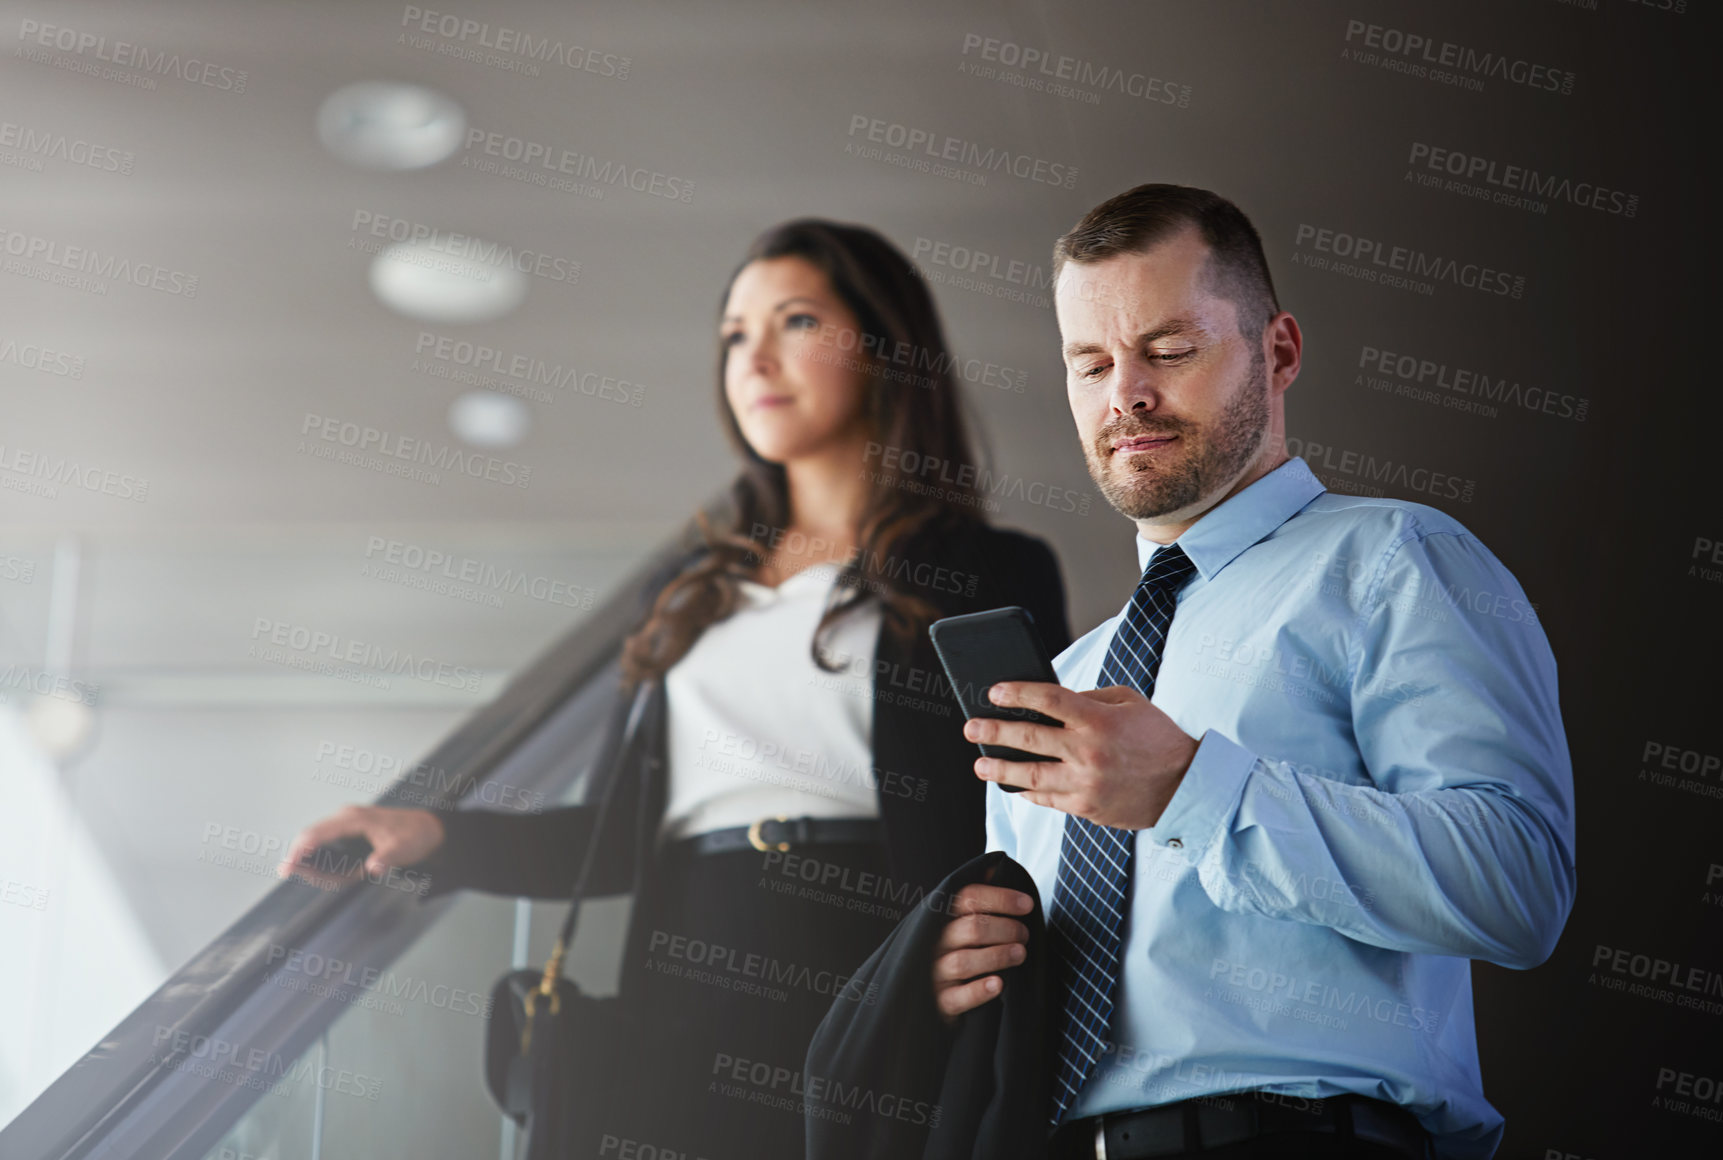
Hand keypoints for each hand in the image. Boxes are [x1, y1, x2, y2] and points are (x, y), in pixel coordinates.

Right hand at [277, 806, 444, 889]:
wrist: (429, 828)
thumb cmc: (415, 836)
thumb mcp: (403, 849)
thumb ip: (387, 858)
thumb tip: (373, 868)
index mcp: (355, 819)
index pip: (318, 833)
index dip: (300, 850)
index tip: (286, 867)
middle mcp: (347, 817)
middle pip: (311, 835)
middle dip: (299, 856)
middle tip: (289, 873)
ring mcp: (347, 822)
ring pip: (317, 839)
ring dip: (311, 859)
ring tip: (318, 873)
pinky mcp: (349, 829)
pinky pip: (328, 842)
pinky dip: (323, 858)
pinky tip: (329, 870)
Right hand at [930, 883, 1033, 1019]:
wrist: (918, 991)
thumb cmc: (951, 947)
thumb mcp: (957, 917)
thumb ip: (976, 895)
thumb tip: (998, 864)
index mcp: (940, 916)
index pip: (968, 898)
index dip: (1000, 898)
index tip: (1027, 904)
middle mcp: (934, 942)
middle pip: (972, 929)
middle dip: (1005, 929)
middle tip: (1025, 934)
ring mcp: (935, 973)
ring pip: (964, 962)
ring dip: (997, 956)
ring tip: (1020, 953)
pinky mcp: (939, 1002)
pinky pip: (957, 998)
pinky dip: (978, 991)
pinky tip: (998, 984)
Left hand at [963, 683, 1200, 829]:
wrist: (1186, 786)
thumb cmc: (1157, 737)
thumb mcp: (1128, 702)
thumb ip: (1088, 697)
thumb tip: (1048, 700)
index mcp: (1099, 720)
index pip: (1047, 700)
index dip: (1017, 693)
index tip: (994, 692)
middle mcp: (1088, 752)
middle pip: (1029, 739)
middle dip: (994, 732)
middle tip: (971, 728)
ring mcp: (1085, 784)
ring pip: (1029, 777)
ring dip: (999, 770)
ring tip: (980, 765)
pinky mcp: (1086, 808)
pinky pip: (1047, 799)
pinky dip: (1027, 792)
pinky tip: (1013, 786)